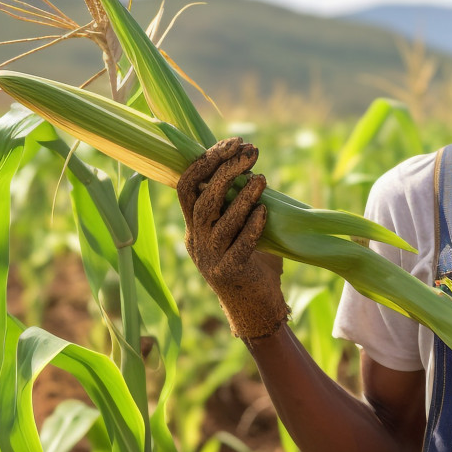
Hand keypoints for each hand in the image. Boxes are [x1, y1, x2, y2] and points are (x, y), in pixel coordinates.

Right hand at [177, 137, 289, 339]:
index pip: (187, 185)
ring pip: (220, 221)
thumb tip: (251, 167)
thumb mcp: (240, 228)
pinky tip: (265, 212)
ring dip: (242, 196)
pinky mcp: (230, 273)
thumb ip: (239, 203)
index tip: (233, 142)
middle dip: (225, 170)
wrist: (257, 309)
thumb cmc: (254, 263)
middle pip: (202, 199)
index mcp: (194, 226)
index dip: (207, 160)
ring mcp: (211, 258)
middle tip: (251, 152)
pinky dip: (252, 227)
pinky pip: (239, 247)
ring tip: (261, 178)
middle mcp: (197, 240)